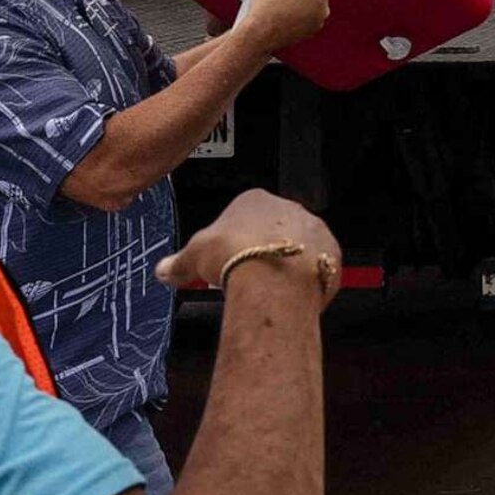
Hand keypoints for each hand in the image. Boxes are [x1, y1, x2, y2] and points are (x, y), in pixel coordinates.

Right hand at [157, 190, 339, 309]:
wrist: (272, 279)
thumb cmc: (234, 257)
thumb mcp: (194, 257)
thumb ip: (178, 262)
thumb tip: (162, 270)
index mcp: (255, 200)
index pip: (244, 214)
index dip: (234, 238)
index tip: (227, 257)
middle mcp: (289, 209)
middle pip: (274, 229)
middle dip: (262, 249)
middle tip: (248, 274)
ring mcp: (314, 230)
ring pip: (299, 246)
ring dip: (287, 263)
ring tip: (270, 288)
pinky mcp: (332, 254)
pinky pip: (318, 266)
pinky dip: (306, 279)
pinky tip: (290, 294)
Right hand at [235, 0, 333, 56]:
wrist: (259, 33)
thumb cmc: (268, 10)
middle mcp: (322, 11)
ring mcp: (316, 24)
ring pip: (314, 10)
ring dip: (303, 6)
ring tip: (284, 4)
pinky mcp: (307, 34)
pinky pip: (307, 21)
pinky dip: (299, 18)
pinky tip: (284, 15)